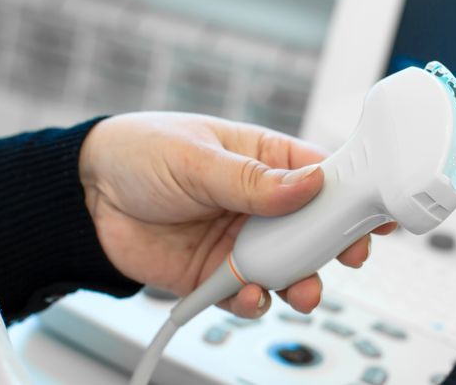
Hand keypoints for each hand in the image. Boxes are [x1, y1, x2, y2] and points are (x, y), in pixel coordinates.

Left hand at [78, 112, 395, 317]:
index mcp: (264, 159)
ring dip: (300, 282)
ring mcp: (239, 241)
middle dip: (335, 246)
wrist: (81, 198)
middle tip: (347, 257)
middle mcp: (259, 204)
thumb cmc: (137, 153)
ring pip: (288, 268)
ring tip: (300, 291)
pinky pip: (248, 295)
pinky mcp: (216, 274)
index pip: (322, 175)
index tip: (375, 212)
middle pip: (315, 229)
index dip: (352, 193)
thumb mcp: (196, 156)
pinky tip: (247, 295)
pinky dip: (254, 302)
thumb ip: (252, 179)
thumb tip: (308, 183)